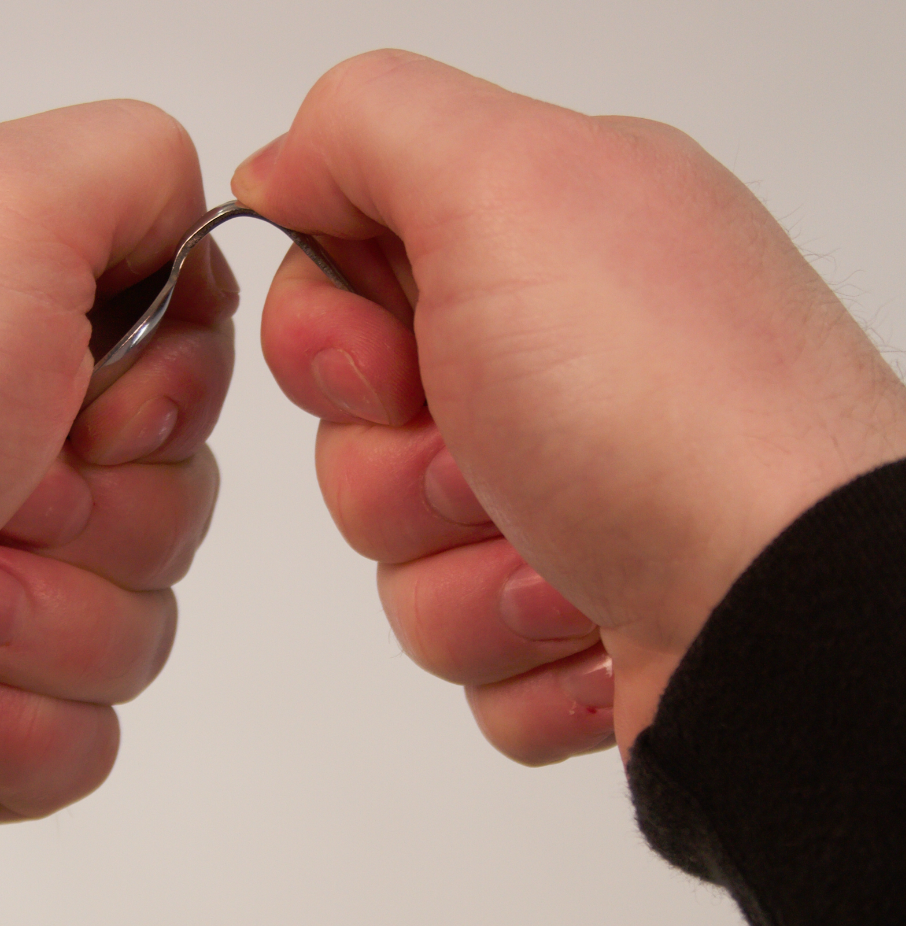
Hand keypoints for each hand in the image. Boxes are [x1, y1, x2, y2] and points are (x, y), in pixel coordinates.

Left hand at [0, 101, 236, 849]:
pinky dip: (14, 718)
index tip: (97, 400)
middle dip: (102, 511)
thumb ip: (133, 167)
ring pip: (144, 625)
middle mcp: (1, 452)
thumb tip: (189, 233)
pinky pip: (86, 739)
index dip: (173, 391)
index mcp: (7, 335)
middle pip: (179, 498)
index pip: (185, 364)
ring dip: (48, 616)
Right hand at [234, 50, 905, 761]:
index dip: (328, 338)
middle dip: (399, 476)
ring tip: (570, 567)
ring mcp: (569, 495)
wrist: (788, 609)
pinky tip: (599, 628)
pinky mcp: (577, 613)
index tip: (389, 369)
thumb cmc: (661, 409)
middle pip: (356, 434)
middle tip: (489, 468)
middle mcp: (558, 364)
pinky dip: (515, 655)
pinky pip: (460, 644)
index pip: (343, 280)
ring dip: (464, 579)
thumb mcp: (511, 188)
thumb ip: (369, 128)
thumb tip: (278, 167)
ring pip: (399, 556)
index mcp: (542, 250)